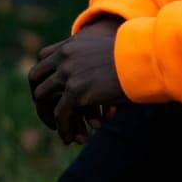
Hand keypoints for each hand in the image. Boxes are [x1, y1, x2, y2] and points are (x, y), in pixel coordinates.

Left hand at [28, 17, 126, 143]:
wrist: (146, 59)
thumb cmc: (138, 58)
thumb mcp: (111, 53)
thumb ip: (96, 61)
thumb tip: (98, 75)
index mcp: (73, 44)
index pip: (43, 57)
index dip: (43, 74)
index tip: (50, 89)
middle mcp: (65, 56)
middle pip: (35, 76)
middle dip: (39, 96)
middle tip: (47, 111)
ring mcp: (68, 72)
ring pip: (43, 97)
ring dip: (48, 115)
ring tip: (57, 128)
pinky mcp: (75, 90)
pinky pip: (60, 113)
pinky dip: (62, 127)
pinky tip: (68, 138)